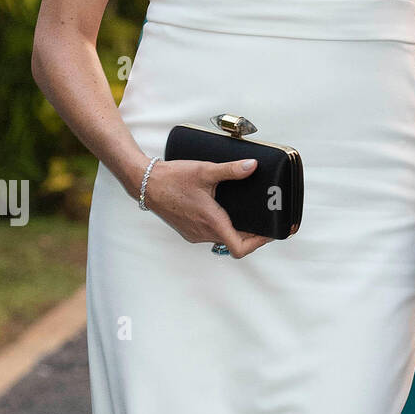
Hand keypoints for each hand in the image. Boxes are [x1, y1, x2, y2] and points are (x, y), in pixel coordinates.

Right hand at [137, 158, 273, 258]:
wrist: (146, 183)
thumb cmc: (172, 178)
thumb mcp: (205, 170)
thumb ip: (231, 169)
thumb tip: (252, 166)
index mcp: (210, 221)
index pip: (239, 247)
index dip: (258, 243)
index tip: (268, 233)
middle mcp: (202, 232)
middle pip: (234, 243)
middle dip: (252, 234)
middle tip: (264, 220)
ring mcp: (194, 233)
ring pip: (222, 238)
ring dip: (236, 231)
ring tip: (250, 215)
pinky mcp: (188, 230)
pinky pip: (210, 234)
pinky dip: (222, 227)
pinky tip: (226, 212)